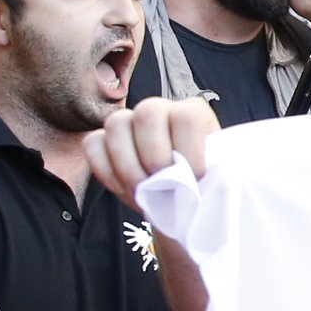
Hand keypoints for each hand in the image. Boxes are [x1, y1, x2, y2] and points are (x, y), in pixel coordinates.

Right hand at [84, 95, 215, 212]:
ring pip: (116, 124)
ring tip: (143, 193)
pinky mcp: (103, 140)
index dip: (189, 148)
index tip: (196, 176)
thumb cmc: (203, 189)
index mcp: (193, 113)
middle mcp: (159, 109)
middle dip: (154, 155)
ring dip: (128, 166)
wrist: (180, 202)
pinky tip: (125, 190)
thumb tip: (196, 175)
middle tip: (163, 184)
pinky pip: (93, 145)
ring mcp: (128, 122)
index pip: (186, 115)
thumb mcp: (217, 179)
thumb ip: (214, 171)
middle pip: (148, 112)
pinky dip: (106, 171)